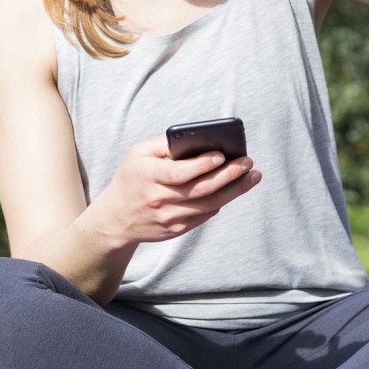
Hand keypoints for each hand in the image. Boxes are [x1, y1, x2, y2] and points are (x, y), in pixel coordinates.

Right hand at [93, 135, 260, 247]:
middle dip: (229, 176)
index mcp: (148, 176)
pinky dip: (222, 201)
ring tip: (252, 176)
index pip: (179, 173)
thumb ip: (164, 143)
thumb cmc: (131, 178)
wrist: (115, 219)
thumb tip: (198, 139)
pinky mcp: (177, 229)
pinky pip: (205, 215)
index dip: (202, 165)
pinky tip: (234, 189)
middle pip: (201, 190)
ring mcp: (169, 218)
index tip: (222, 155)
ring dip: (235, 190)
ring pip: (209, 205)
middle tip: (249, 163)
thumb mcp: (137, 154)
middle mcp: (159, 199)